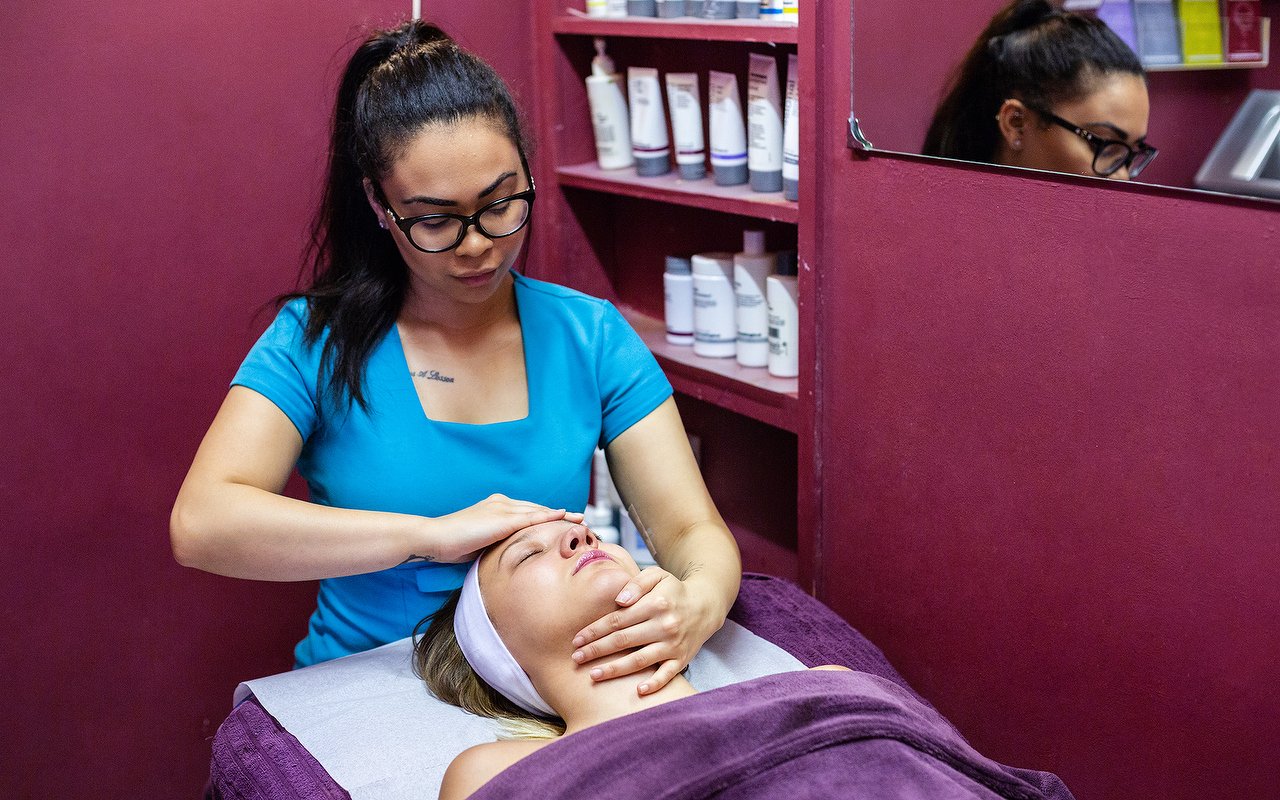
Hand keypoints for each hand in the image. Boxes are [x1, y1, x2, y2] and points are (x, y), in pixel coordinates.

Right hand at [428, 494, 583, 562]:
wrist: (434, 539)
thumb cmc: (452, 545)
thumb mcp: (480, 544)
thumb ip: (496, 544)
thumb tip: (509, 557)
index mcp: (496, 508)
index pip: (528, 512)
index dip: (547, 518)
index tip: (566, 522)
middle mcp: (501, 504)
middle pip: (537, 509)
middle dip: (560, 515)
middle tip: (582, 520)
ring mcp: (501, 508)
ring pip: (538, 511)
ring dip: (561, 516)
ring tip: (581, 520)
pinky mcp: (501, 518)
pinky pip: (530, 517)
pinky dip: (549, 517)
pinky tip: (563, 516)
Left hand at [569, 567, 722, 695]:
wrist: (705, 606)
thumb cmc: (672, 591)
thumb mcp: (656, 576)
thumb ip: (636, 584)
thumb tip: (618, 601)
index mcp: (655, 604)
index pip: (618, 619)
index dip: (595, 630)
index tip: (577, 639)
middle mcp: (664, 625)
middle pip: (623, 641)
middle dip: (597, 650)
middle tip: (576, 658)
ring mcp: (673, 644)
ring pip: (639, 660)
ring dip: (614, 669)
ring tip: (593, 674)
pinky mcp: (682, 659)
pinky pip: (667, 675)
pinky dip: (654, 684)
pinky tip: (637, 691)